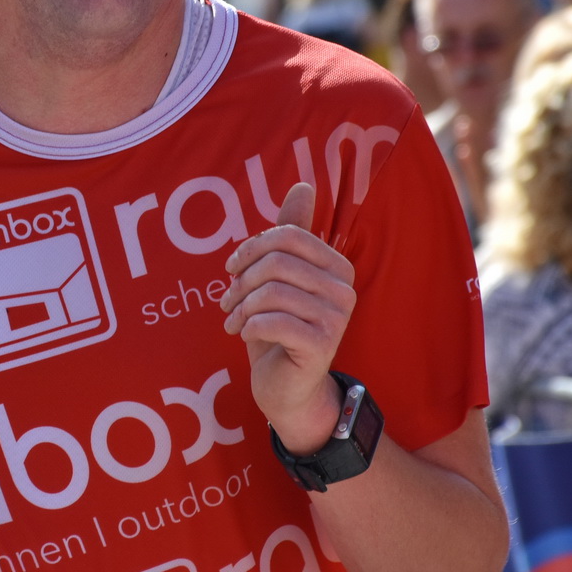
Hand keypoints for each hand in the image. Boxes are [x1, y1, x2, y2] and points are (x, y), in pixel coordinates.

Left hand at [220, 181, 355, 455]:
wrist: (287, 386)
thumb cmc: (279, 328)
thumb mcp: (279, 278)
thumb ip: (291, 234)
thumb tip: (304, 185)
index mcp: (336, 265)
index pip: (288, 235)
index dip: (251, 248)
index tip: (231, 269)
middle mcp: (343, 289)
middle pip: (277, 261)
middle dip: (241, 279)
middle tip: (227, 300)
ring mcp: (336, 318)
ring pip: (271, 291)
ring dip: (240, 306)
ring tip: (232, 319)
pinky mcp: (321, 346)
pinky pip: (272, 321)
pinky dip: (249, 325)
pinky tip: (244, 333)